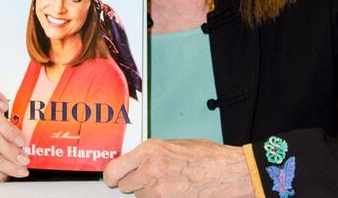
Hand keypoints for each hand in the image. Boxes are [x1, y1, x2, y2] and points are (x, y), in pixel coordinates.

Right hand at [0, 78, 29, 183]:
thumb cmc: (4, 136)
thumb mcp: (13, 122)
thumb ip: (20, 115)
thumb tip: (42, 118)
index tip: (4, 104)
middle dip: (8, 128)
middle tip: (22, 141)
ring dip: (10, 151)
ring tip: (24, 158)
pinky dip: (8, 165)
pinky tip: (19, 169)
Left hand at [103, 139, 254, 197]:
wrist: (225, 172)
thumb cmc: (206, 156)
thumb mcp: (174, 145)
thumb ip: (152, 153)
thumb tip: (136, 159)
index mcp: (150, 150)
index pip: (114, 169)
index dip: (112, 176)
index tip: (113, 177)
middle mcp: (150, 169)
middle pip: (124, 184)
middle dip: (133, 182)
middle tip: (146, 178)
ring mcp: (157, 189)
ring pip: (139, 196)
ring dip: (147, 191)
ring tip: (167, 182)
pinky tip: (172, 190)